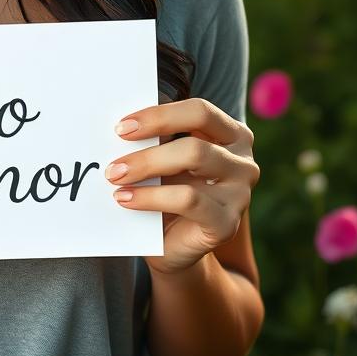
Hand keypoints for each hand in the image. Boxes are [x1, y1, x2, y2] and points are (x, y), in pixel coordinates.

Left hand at [106, 97, 258, 275]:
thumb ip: (154, 137)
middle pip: (195, 142)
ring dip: (146, 167)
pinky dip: (150, 197)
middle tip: (113, 160)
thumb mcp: (164, 157)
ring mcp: (240, 194)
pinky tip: (126, 199)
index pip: (200, 111)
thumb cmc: (167, 189)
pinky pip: (187, 200)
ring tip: (115, 177)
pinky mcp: (227, 224)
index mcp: (231, 134)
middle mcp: (243, 161)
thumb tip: (122, 123)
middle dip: (148, 149)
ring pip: (194, 162)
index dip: (159, 115)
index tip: (122, 127)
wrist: (174, 243)